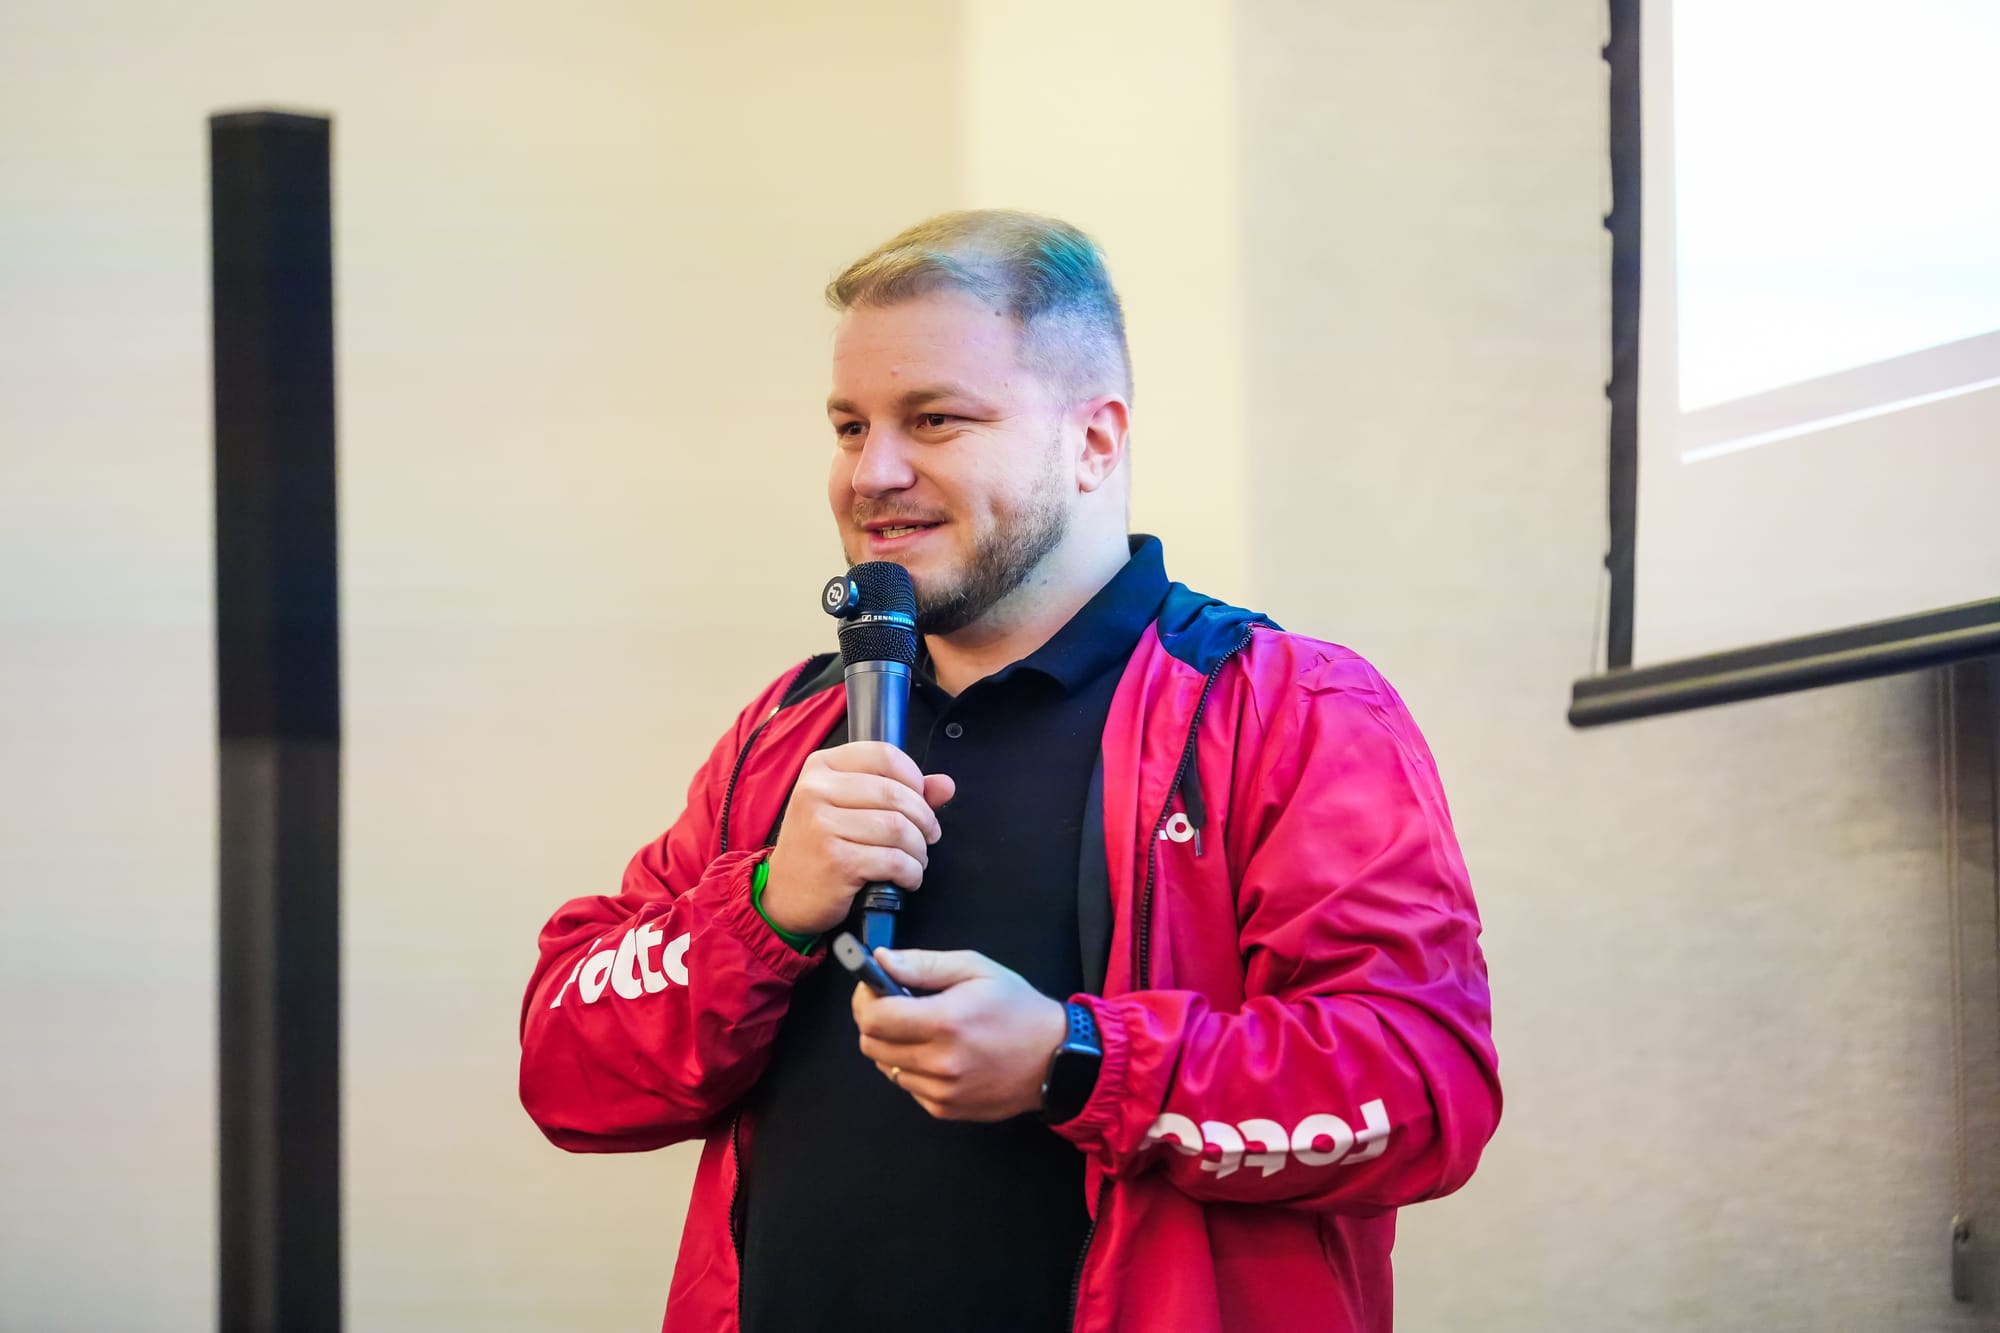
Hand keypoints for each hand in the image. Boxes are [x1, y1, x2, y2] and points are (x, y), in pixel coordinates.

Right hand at [762, 743, 954, 936]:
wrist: (785, 895)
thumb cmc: (821, 846)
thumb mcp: (850, 807)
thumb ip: (899, 790)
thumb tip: (945, 784)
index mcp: (821, 766)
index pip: (884, 755)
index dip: (914, 778)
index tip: (921, 801)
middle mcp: (816, 790)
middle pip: (896, 794)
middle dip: (924, 820)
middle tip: (927, 837)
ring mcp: (822, 825)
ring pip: (899, 828)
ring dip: (919, 850)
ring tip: (915, 860)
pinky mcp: (835, 860)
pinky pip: (894, 860)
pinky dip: (911, 873)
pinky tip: (906, 878)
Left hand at [851, 949, 1068, 1121]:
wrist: (1055, 1060)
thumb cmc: (1016, 1007)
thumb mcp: (975, 969)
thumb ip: (924, 965)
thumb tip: (880, 960)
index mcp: (946, 1022)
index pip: (875, 1018)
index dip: (865, 999)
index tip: (873, 987)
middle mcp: (940, 1062)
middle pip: (871, 1045)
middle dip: (874, 1021)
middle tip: (894, 1005)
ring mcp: (941, 1091)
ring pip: (885, 1066)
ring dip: (892, 1046)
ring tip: (922, 1030)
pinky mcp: (944, 1109)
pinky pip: (907, 1086)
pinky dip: (912, 1068)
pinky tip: (937, 1054)